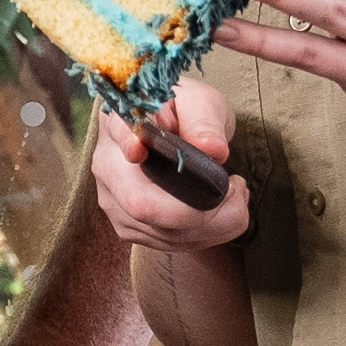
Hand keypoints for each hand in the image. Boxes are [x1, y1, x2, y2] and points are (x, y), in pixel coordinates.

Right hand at [88, 76, 251, 252]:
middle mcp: (108, 166)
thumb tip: (212, 150)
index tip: (140, 150)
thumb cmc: (186, 112)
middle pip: (142, 204)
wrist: (177, 131)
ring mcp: (114, 201)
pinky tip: (222, 210)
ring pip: (162, 232)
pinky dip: (208, 233)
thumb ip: (205, 120)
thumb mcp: (201, 101)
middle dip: (202, 210)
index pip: (119, 135)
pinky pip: (170, 243)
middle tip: (234, 188)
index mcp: (119, 122)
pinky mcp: (130, 226)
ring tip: (236, 194)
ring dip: (214, 223)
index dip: (128, 145)